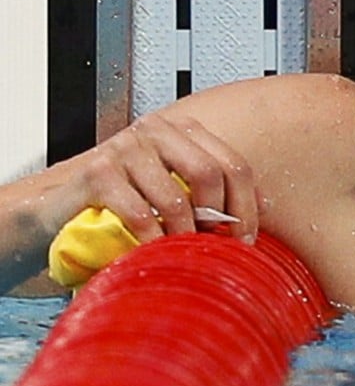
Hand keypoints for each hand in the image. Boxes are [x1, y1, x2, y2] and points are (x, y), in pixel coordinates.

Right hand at [64, 112, 257, 243]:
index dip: (247, 204)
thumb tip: (267, 206)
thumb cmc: (122, 200)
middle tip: (217, 248)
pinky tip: (154, 254)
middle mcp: (157, 131)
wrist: (55, 208)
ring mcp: (125, 148)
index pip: (234, 164)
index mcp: (183, 130)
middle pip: (211, 173)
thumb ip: (213, 190)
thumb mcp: (174, 188)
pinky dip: (153, 241)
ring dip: (185, 235)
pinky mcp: (98, 173)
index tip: (246, 238)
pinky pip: (140, 213)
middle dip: (221, 218)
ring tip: (183, 255)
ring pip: (176, 198)